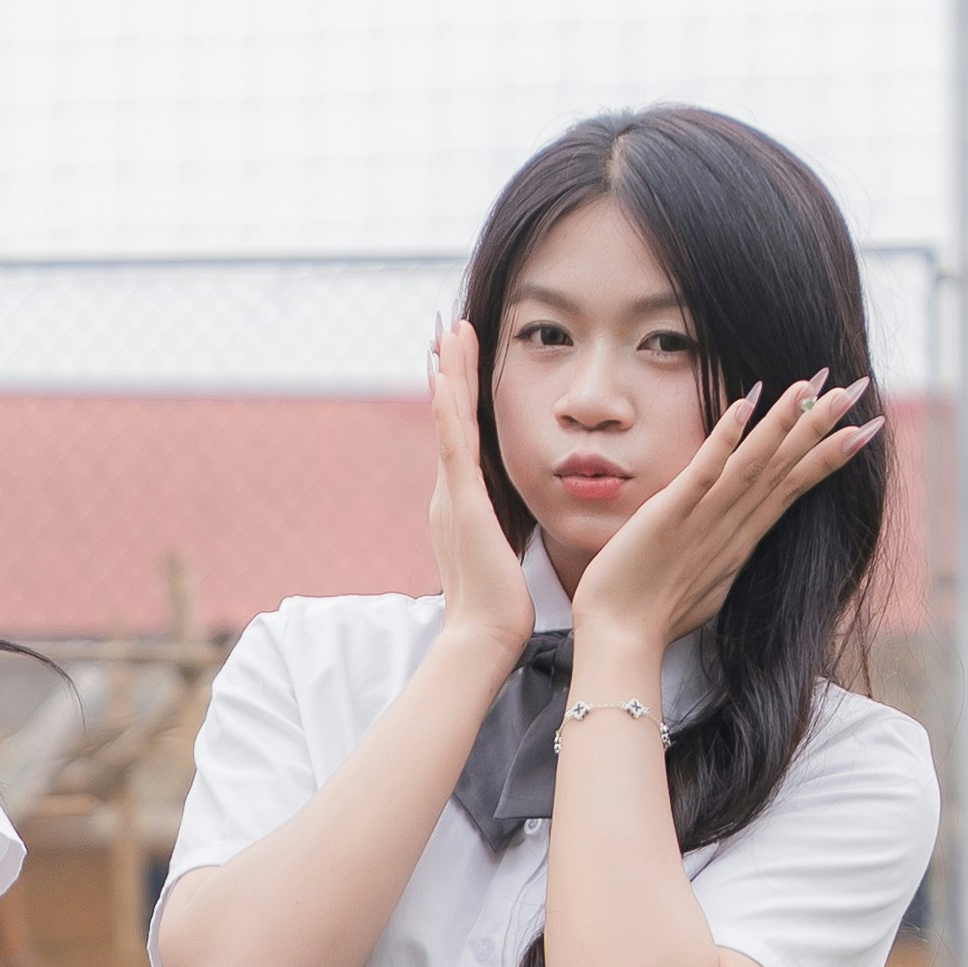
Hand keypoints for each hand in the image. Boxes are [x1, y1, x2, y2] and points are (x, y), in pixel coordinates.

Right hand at [425, 318, 537, 681]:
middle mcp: (450, 492)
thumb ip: (509, 528)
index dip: (463, 394)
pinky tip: (445, 375)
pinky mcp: (462, 503)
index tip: (464, 358)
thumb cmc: (501, 607)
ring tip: (448, 331)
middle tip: (450, 327)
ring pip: (449, 419)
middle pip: (451, 416)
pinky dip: (447, 408)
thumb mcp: (507, 553)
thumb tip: (522, 517)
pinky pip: (452, 444)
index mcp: (462, 502)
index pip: (463, 435)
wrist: (484, 639)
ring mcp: (452, 495)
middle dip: (451, 369)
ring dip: (449, 372)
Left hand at [564, 371, 875, 670]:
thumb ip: (722, 554)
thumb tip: (734, 544)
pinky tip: (746, 404)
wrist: (620, 641)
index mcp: (742, 541)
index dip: (827, 456)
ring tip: (812, 386)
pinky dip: (726, 439)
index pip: (793, 488)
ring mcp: (704, 520)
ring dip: (785, 424)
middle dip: (822, 427)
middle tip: (857, 389)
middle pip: (785, 469)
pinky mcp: (670, 516)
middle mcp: (732, 527)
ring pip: (755, 464)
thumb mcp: (704, 583)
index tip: (863, 429)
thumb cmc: (653, 617)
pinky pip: (703, 472)